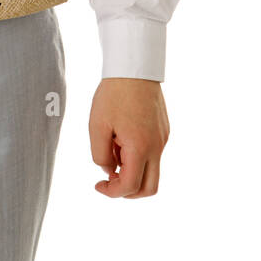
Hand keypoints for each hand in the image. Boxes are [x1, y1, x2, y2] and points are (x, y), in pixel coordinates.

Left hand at [89, 78, 169, 197]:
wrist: (134, 67)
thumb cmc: (113, 94)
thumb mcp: (97, 126)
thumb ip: (100, 155)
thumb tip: (109, 170)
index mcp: (141, 147)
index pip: (131, 186)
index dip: (112, 192)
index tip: (98, 185)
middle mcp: (157, 146)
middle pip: (149, 188)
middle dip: (128, 191)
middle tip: (109, 179)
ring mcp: (163, 138)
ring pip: (152, 171)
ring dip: (132, 171)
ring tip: (113, 150)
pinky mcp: (164, 130)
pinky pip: (153, 153)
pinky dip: (137, 157)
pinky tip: (121, 138)